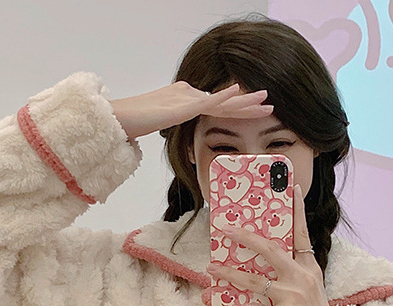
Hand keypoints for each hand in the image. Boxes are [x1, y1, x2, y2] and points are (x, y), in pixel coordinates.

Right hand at [110, 82, 273, 139]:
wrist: (122, 118)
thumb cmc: (138, 121)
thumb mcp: (164, 122)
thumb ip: (178, 122)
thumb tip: (187, 127)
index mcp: (188, 100)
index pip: (219, 107)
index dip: (239, 109)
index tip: (256, 111)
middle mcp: (190, 96)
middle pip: (226, 102)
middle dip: (249, 104)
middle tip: (270, 103)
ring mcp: (188, 99)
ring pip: (223, 101)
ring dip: (245, 101)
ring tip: (265, 99)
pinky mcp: (182, 106)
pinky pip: (207, 101)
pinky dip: (223, 96)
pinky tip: (237, 90)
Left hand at [207, 185, 332, 305]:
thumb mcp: (313, 285)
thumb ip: (296, 269)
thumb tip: (270, 253)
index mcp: (308, 267)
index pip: (302, 234)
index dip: (298, 211)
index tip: (292, 188)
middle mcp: (300, 278)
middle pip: (270, 251)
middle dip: (246, 238)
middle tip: (226, 230)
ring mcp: (291, 297)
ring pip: (254, 282)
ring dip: (229, 274)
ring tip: (212, 269)